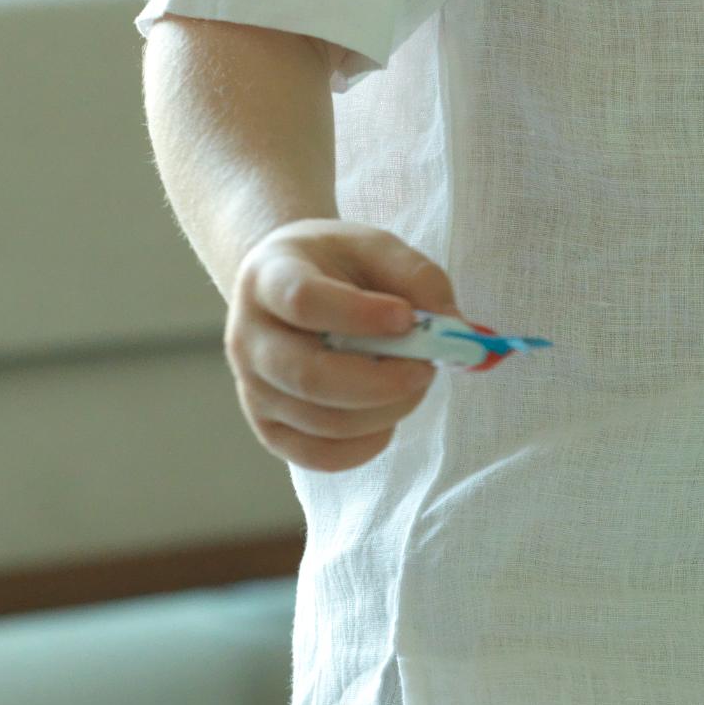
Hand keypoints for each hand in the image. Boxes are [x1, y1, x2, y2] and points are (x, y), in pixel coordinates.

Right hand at [224, 219, 458, 472]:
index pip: (303, 301)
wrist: (289, 289)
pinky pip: (318, 456)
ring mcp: (252, 388)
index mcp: (267, 277)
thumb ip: (419, 280)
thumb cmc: (338, 267)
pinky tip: (387, 417)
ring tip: (412, 382)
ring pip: (323, 421)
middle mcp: (247, 337)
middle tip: (426, 368)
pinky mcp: (268, 428)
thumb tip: (456, 332)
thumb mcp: (377, 248)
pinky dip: (366, 444)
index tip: (406, 317)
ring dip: (387, 410)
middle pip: (309, 376)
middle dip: (383, 382)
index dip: (360, 315)